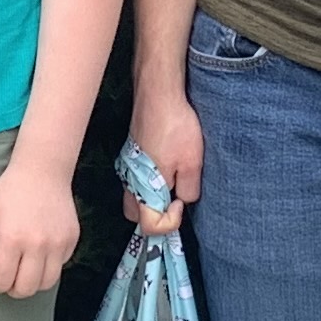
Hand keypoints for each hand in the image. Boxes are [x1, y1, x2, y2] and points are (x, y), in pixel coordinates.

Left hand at [0, 152, 82, 296]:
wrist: (42, 171)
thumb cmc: (10, 192)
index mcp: (12, 238)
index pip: (1, 281)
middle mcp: (38, 244)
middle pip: (25, 289)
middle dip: (11, 288)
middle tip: (6, 276)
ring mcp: (58, 244)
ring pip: (45, 284)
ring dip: (31, 283)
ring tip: (22, 269)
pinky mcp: (71, 241)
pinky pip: (59, 267)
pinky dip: (47, 267)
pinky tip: (37, 252)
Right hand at [126, 82, 201, 230]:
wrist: (158, 93)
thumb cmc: (176, 127)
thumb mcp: (192, 163)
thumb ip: (189, 190)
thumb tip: (183, 199)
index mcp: (144, 189)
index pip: (150, 227)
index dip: (170, 223)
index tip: (181, 203)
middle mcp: (130, 181)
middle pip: (136, 214)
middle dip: (155, 214)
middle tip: (175, 199)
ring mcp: (127, 166)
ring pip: (134, 195)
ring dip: (151, 196)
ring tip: (172, 180)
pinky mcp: (131, 153)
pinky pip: (135, 177)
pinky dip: (148, 180)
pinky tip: (167, 162)